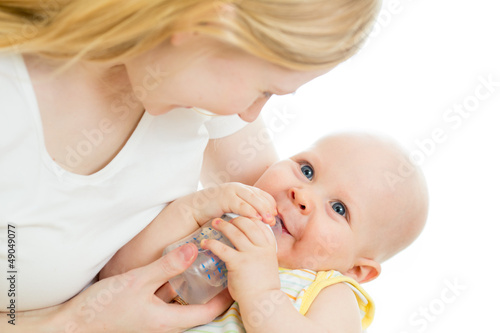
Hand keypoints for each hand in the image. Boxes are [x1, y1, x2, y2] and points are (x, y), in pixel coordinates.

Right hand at [59, 244, 231, 332]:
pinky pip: (166, 300)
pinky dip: (175, 286)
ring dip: (194, 287)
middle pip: (199, 309)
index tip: (235, 277)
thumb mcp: (137, 281)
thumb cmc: (103, 307)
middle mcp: (165, 324)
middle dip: (213, 291)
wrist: (73, 324)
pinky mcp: (143, 313)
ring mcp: (153, 320)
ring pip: (182, 303)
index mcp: (168, 321)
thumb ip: (166, 265)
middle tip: (222, 268)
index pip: (209, 312)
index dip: (225, 297)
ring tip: (205, 264)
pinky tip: (175, 270)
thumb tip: (194, 248)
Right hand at [172, 182, 276, 227]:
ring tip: (268, 221)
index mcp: (242, 189)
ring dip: (262, 210)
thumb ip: (245, 211)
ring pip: (252, 199)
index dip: (270, 204)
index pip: (262, 194)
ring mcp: (231, 191)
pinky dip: (249, 211)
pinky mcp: (224, 197)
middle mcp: (238, 187)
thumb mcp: (233, 210)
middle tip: (273, 220)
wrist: (194, 210)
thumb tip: (261, 221)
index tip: (275, 215)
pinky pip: (240, 205)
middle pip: (259, 196)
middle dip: (268, 208)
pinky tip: (256, 219)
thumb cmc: (214, 213)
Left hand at [200, 216, 280, 303]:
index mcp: (270, 247)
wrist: (263, 302)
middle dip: (235, 219)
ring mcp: (251, 254)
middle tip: (224, 220)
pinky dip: (212, 243)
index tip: (240, 218)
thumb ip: (259, 253)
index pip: (260, 225)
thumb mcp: (267, 265)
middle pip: (248, 223)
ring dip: (223, 225)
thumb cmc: (263, 287)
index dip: (249, 218)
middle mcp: (261, 248)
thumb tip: (246, 247)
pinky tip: (205, 243)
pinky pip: (222, 248)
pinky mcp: (238, 263)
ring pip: (235, 231)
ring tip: (214, 223)